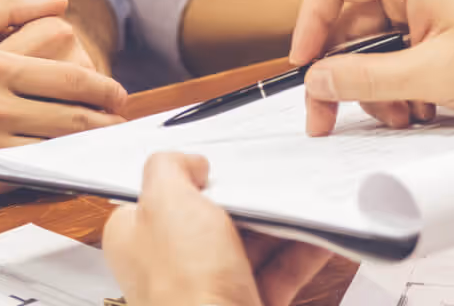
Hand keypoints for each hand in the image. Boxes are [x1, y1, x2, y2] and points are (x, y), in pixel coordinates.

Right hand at [0, 28, 126, 205]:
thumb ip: (5, 11)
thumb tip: (59, 3)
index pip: (66, 78)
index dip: (100, 88)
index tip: (117, 94)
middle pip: (67, 116)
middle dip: (102, 120)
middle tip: (121, 123)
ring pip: (48, 149)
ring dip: (81, 149)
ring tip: (99, 147)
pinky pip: (19, 177)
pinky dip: (44, 172)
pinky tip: (58, 169)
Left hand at [102, 153, 329, 305]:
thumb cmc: (184, 288)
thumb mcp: (165, 200)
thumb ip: (169, 167)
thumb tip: (188, 163)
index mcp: (136, 236)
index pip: (158, 194)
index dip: (187, 175)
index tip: (216, 163)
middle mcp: (171, 264)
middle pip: (212, 215)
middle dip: (244, 197)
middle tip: (268, 180)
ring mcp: (209, 287)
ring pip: (249, 242)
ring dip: (278, 221)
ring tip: (302, 201)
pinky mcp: (245, 305)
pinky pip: (278, 271)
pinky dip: (299, 252)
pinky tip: (316, 235)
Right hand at [290, 0, 453, 135]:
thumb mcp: (436, 74)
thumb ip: (369, 78)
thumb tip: (316, 80)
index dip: (310, 19)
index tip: (304, 66)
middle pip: (350, 20)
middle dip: (344, 71)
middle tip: (327, 116)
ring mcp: (430, 7)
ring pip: (374, 46)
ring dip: (377, 87)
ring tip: (405, 115)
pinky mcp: (442, 32)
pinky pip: (399, 56)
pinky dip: (401, 87)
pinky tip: (424, 109)